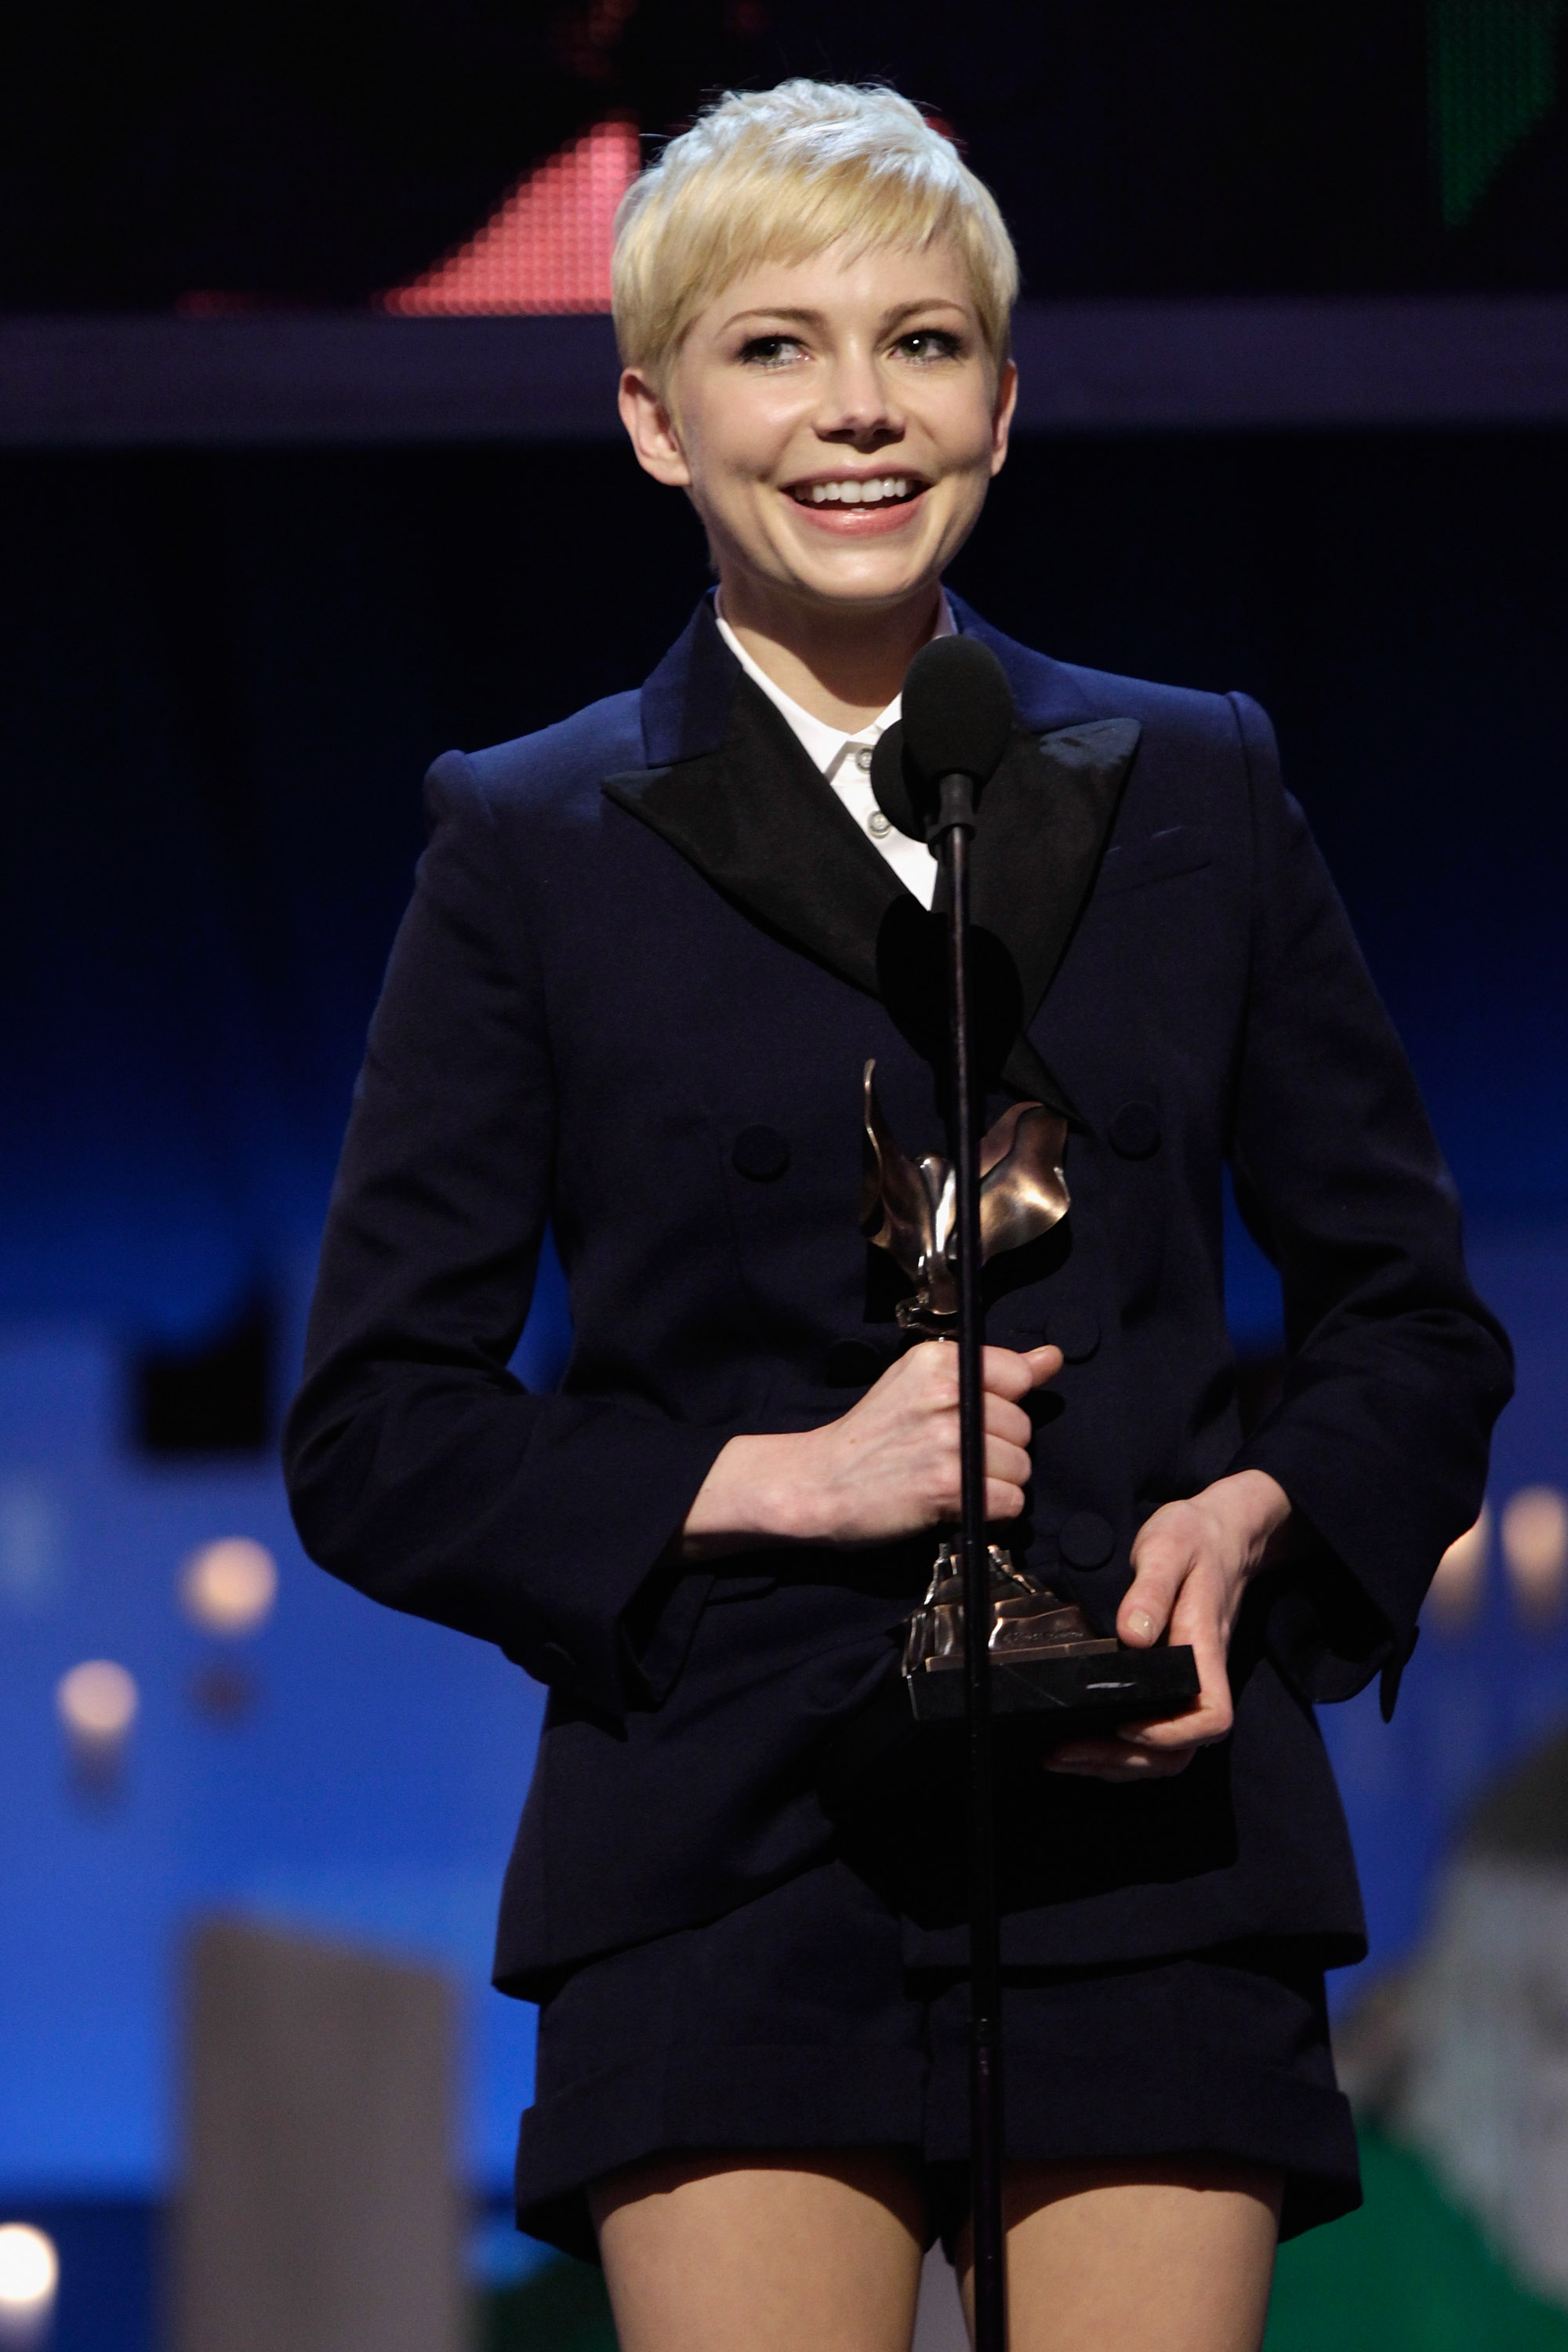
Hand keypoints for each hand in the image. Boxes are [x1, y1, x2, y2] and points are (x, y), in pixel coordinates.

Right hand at [679, 1341, 1062, 1555]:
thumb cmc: (870, 1436)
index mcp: (938, 1361)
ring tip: (951, 1478)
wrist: (819, 1483)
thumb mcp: (919, 1383)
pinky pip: (1010, 1502)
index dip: (1005, 1405)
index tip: (977, 1419)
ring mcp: (947, 1440)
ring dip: (995, 1483)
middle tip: (952, 1455)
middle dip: (999, 1448)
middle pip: (1024, 1426)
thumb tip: (1050, 1358)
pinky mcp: (948, 1485)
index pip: (1018, 1374)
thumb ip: (988, 1370)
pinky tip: (955, 1501)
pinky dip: (990, 1511)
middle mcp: (946, 1394)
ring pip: (1021, 1466)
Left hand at [1043, 1469, 1291, 1783]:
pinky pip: (1152, 1734)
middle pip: (1178, 1752)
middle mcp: (1200, 1680)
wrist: (1219, 1532)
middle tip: (1062, 1753)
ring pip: (1163, 1753)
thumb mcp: (1168, 1549)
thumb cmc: (1194, 1538)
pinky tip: (1080, 1743)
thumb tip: (1133, 1636)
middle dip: (1122, 1761)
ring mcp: (1185, 1686)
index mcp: (1206, 1653)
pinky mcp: (1169, 1684)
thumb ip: (1151, 1590)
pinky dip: (1117, 1750)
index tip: (1125, 1721)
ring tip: (1060, 1757)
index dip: (1172, 1734)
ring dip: (1114, 1764)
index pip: (1211, 1718)